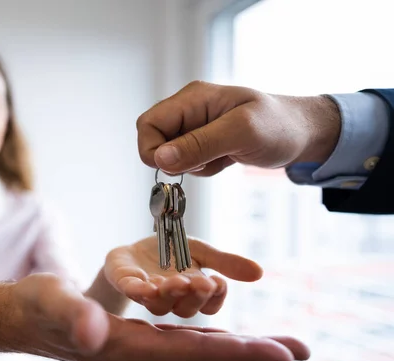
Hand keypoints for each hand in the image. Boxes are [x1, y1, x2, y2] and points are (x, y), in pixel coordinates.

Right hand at [0, 275, 309, 360]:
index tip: (281, 354)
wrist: (21, 318)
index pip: (192, 351)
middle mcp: (139, 356)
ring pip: (197, 349)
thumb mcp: (52, 303)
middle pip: (205, 355)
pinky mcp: (135, 341)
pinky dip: (211, 339)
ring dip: (238, 346)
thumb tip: (94, 330)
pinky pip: (183, 342)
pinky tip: (224, 336)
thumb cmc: (36, 307)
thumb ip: (73, 316)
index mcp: (126, 349)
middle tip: (298, 350)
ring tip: (274, 345)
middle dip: (252, 352)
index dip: (237, 351)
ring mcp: (138, 351)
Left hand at [103, 236, 261, 317]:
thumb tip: (259, 273)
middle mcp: (172, 300)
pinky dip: (140, 290)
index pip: (209, 305)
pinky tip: (147, 286)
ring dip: (170, 294)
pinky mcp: (126, 284)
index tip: (219, 281)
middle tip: (200, 282)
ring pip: (160, 305)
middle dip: (194, 296)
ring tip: (177, 282)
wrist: (134, 250)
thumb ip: (225, 261)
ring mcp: (148, 295)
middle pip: (186, 308)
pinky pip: (133, 292)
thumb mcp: (199, 251)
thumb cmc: (169, 254)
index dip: (215, 297)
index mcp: (192, 293)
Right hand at [137, 80, 340, 175]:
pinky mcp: (205, 141)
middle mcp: (189, 110)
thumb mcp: (240, 134)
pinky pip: (187, 160)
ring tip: (221, 158)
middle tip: (204, 162)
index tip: (173, 166)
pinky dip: (202, 168)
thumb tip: (160, 159)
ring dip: (191, 165)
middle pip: (155, 139)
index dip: (152, 149)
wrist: (305, 133)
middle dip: (173, 159)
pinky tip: (225, 160)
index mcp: (192, 98)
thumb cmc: (279, 126)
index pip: (148, 123)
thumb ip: (199, 144)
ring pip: (170, 154)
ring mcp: (196, 126)